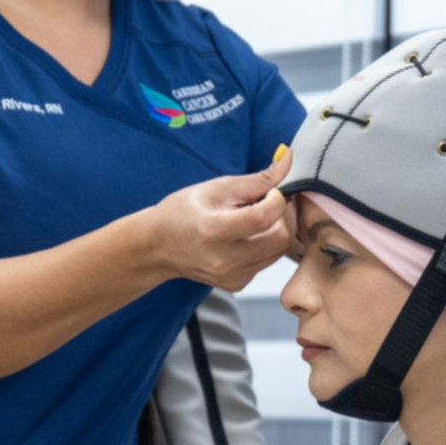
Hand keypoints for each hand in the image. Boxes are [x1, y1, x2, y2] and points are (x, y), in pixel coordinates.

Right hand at [152, 147, 292, 291]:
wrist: (158, 246)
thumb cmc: (181, 212)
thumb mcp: (215, 188)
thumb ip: (256, 179)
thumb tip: (287, 160)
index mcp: (215, 231)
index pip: (264, 217)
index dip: (276, 199)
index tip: (270, 192)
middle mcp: (225, 260)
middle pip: (280, 239)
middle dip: (278, 218)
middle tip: (261, 207)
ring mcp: (232, 276)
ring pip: (278, 252)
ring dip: (272, 232)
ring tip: (250, 223)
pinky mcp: (237, 284)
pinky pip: (266, 262)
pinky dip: (262, 247)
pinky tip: (243, 239)